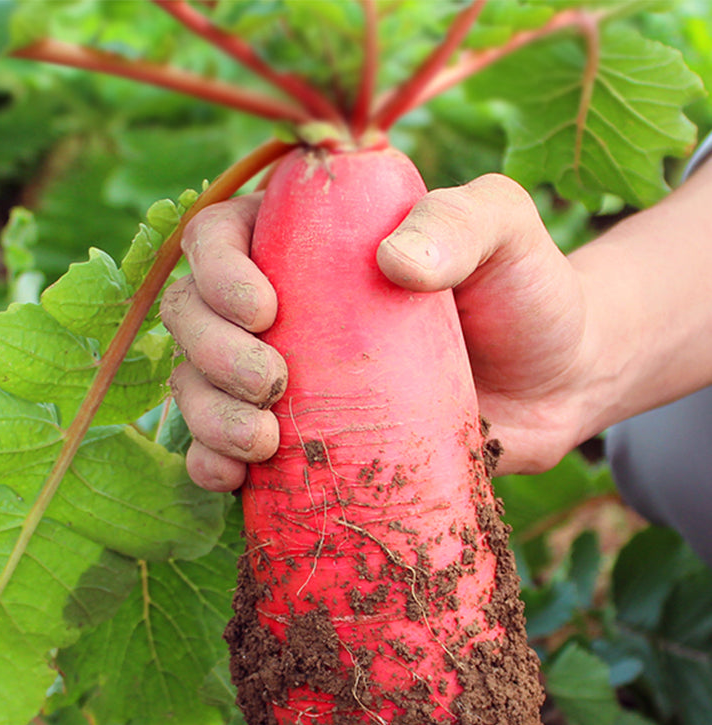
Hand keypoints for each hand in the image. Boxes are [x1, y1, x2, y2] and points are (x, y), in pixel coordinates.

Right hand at [163, 175, 589, 487]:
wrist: (556, 384)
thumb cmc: (526, 293)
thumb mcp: (505, 232)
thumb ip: (460, 220)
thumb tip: (393, 261)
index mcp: (308, 238)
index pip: (221, 234)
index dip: (218, 269)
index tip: (267, 309)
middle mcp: (283, 305)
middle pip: (194, 314)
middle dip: (213, 351)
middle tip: (274, 383)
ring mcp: (286, 377)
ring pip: (197, 385)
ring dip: (208, 415)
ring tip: (264, 443)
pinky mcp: (300, 440)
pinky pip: (224, 451)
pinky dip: (211, 465)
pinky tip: (232, 478)